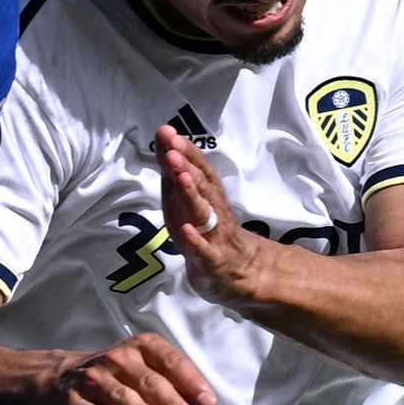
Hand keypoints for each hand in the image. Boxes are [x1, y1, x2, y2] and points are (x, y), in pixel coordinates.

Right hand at [35, 330, 224, 404]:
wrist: (62, 377)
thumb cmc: (117, 376)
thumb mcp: (145, 370)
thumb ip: (174, 383)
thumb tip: (203, 403)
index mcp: (141, 346)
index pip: (170, 362)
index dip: (190, 381)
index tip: (207, 402)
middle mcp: (118, 358)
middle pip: (149, 380)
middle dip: (171, 401)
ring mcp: (94, 377)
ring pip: (121, 394)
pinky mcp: (72, 397)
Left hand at [153, 128, 280, 314]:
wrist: (238, 271)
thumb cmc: (208, 230)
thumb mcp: (189, 201)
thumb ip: (177, 173)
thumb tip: (165, 139)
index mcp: (208, 196)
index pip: (199, 170)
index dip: (186, 152)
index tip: (170, 133)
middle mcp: (213, 212)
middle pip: (202, 187)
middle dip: (187, 167)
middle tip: (172, 149)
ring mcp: (214, 236)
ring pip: (203, 214)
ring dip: (192, 195)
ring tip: (180, 177)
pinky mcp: (213, 261)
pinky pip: (204, 251)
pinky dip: (195, 240)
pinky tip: (185, 230)